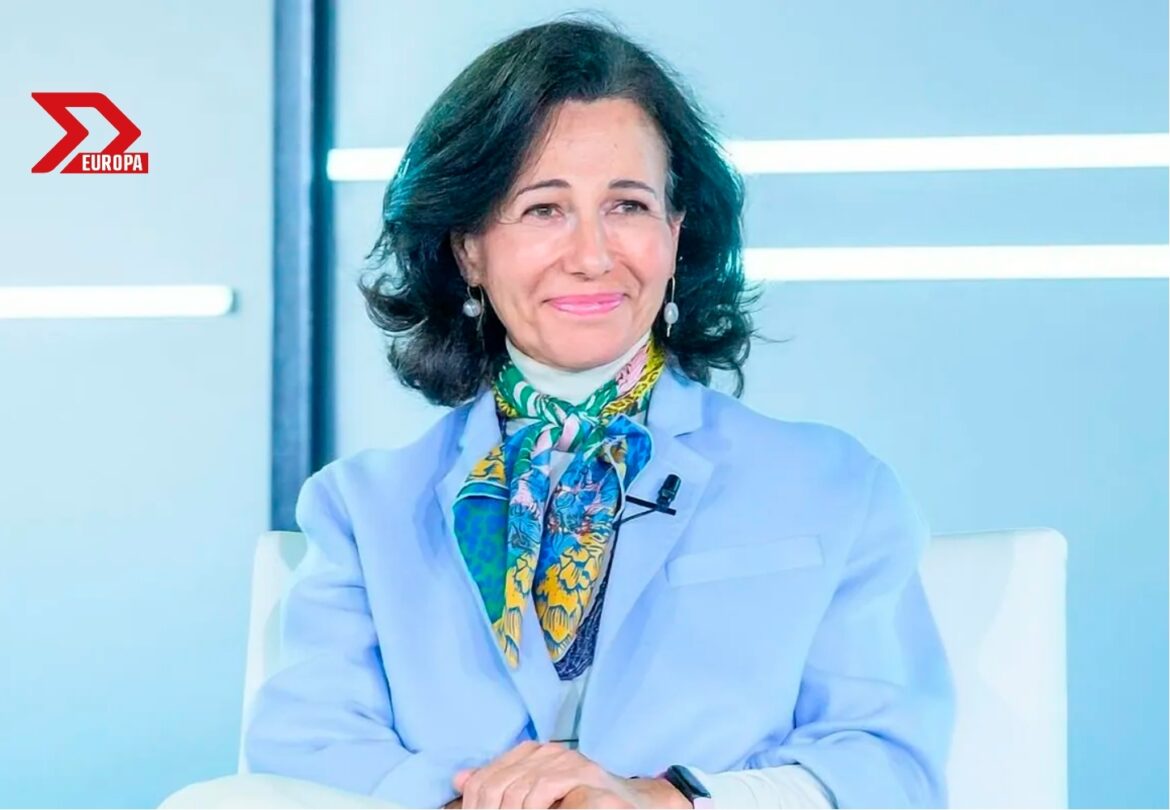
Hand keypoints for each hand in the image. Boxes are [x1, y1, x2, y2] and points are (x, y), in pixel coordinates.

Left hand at [451, 741, 690, 808]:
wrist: (632, 804)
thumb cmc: (582, 803)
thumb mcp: (538, 795)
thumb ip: (503, 785)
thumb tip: (459, 778)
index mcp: (532, 754)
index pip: (486, 779)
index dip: (475, 804)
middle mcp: (547, 752)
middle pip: (497, 786)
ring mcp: (567, 762)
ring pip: (518, 792)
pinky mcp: (585, 776)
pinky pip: (543, 791)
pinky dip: (534, 807)